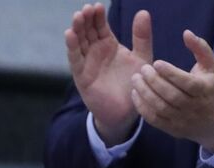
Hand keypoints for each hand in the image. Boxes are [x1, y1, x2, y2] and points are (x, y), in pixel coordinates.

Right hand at [66, 4, 153, 142]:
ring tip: (77, 17)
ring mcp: (87, 64)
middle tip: (86, 8)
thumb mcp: (142, 56)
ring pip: (79, 43)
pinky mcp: (82, 76)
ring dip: (77, 30)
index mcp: (109, 45)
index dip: (98, 16)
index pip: (100, 27)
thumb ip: (142, 36)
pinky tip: (70, 34)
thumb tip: (143, 11)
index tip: (97, 6)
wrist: (127, 111)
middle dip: (86, 20)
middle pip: (87, 32)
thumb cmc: (134, 84)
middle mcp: (95, 53)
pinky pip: (75, 59)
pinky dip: (72, 47)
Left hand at [130, 31, 213, 151]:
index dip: (170, 73)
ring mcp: (181, 119)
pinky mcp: (170, 128)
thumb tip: (186, 33)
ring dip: (145, 93)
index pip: (186, 82)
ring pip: (160, 108)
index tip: (156, 62)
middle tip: (142, 70)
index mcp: (205, 89)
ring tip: (135, 79)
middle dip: (154, 82)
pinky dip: (142, 107)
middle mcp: (193, 106)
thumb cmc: (209, 87)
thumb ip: (200, 48)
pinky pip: (153, 119)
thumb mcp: (211, 66)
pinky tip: (135, 94)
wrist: (212, 121)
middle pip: (171, 95)